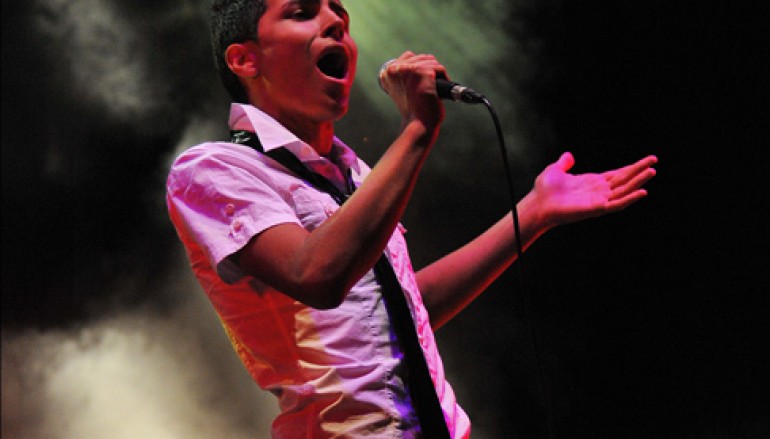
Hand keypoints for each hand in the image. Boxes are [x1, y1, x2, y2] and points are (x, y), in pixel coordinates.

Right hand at [379, 51, 445, 136]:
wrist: (418, 124)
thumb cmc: (413, 110)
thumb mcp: (402, 89)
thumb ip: (403, 73)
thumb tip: (413, 56)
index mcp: (387, 72)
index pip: (409, 56)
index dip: (419, 68)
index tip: (420, 83)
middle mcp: (396, 68)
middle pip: (422, 57)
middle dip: (430, 70)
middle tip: (429, 87)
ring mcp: (410, 70)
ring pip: (431, 61)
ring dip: (437, 74)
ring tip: (434, 89)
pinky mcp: (424, 72)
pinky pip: (439, 68)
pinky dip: (444, 78)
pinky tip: (439, 90)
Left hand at [532, 152, 657, 227]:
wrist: (537, 204)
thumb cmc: (544, 191)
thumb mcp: (555, 170)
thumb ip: (564, 163)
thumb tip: (569, 155)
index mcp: (592, 182)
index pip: (618, 174)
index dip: (632, 168)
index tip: (647, 160)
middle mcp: (598, 191)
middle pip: (624, 180)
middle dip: (640, 171)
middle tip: (655, 161)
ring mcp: (599, 200)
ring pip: (624, 190)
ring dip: (638, 181)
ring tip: (652, 171)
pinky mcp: (596, 209)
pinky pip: (617, 204)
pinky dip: (630, 199)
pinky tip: (642, 192)